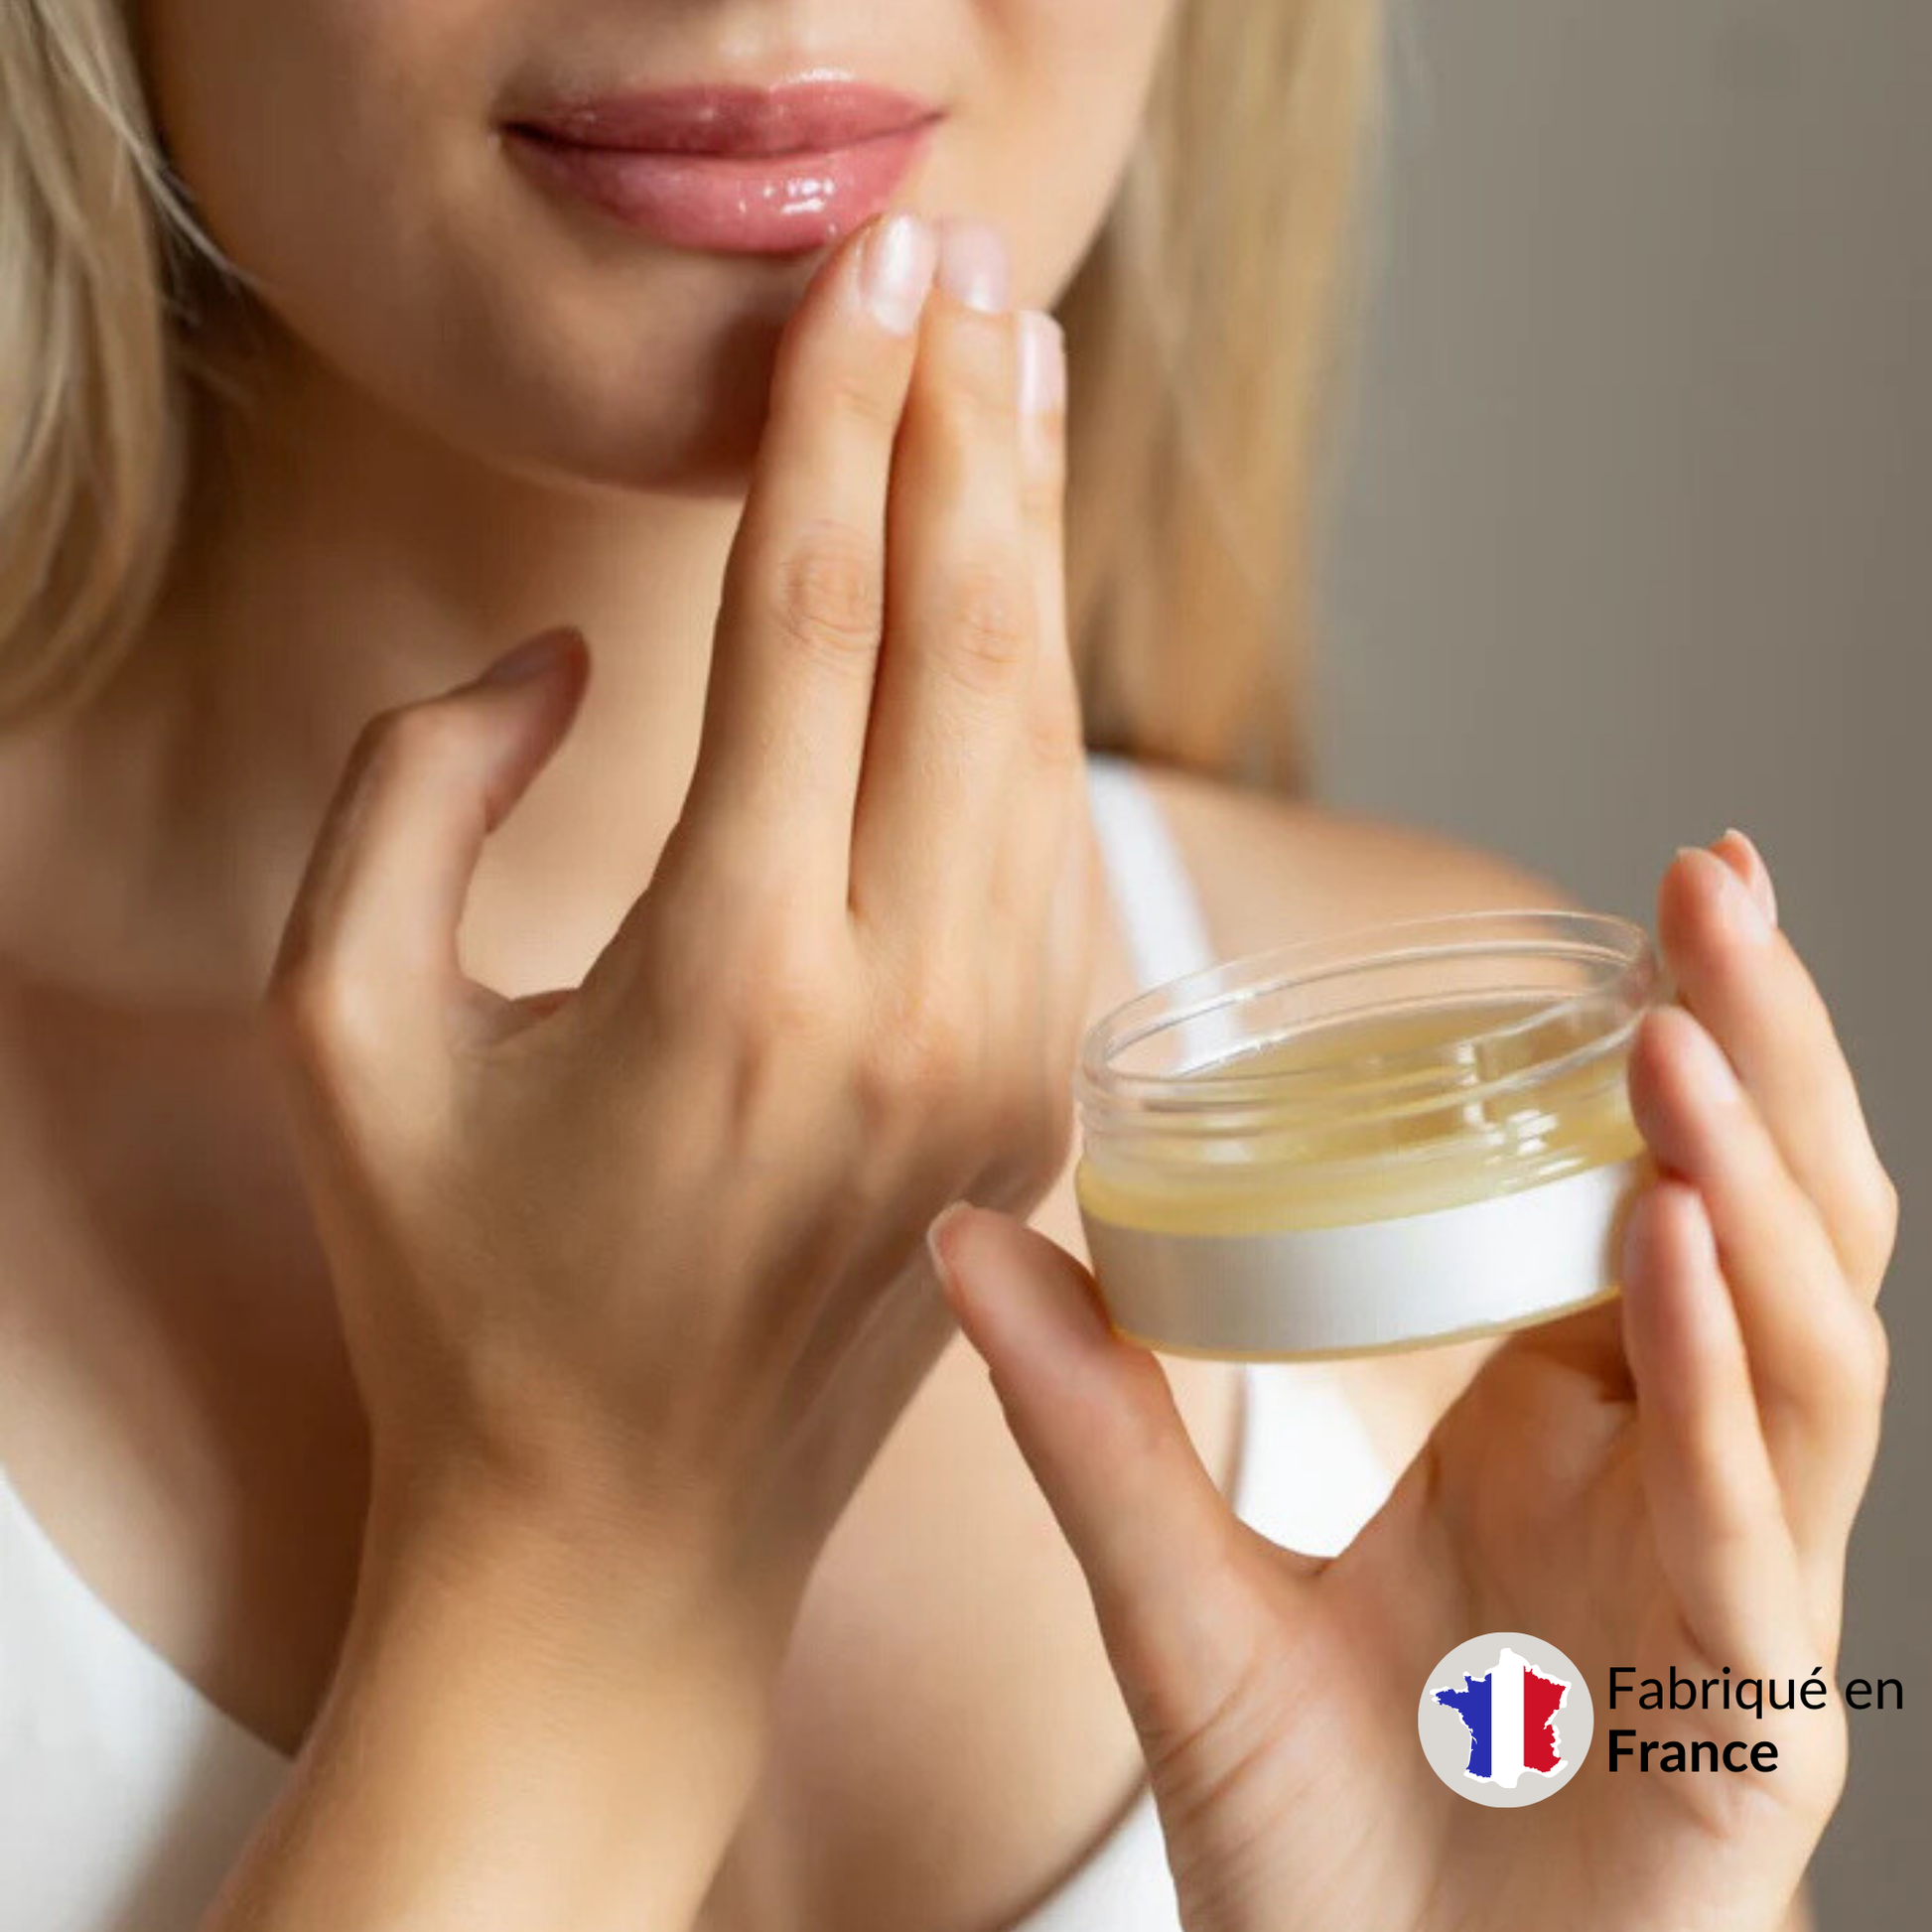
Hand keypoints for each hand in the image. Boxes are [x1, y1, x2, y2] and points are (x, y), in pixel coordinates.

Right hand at [228, 212, 1094, 1927]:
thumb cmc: (462, 1298)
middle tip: (968, 271)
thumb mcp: (345, 1035)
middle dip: (969, 436)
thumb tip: (564, 663)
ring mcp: (1000, 1061)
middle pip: (969, 648)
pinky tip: (1019, 592)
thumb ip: (411, 794)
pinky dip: (1038, 692)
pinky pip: (1050, 841)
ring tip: (1018, 385)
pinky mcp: (1032, 1094)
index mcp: (736, 984)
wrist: (625, 1539)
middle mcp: (908, 1012)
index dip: (842, 421)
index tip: (867, 274)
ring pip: (1041, 735)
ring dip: (1027, 544)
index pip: (812, 625)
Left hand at [933, 830, 1895, 1931]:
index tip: (1649, 894)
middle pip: (1766, 1230)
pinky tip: (1657, 1239)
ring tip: (1680, 1031)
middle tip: (1713, 880)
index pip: (1654, 1193)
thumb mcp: (1175, 1592)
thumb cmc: (1301, 1842)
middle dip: (1760, 1055)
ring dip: (1749, 1182)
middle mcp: (1675, 1485)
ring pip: (1797, 1352)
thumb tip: (960, 1235)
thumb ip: (1085, 1416)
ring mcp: (1730, 1603)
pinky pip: (1749, 1535)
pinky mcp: (1744, 1736)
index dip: (1672, 1046)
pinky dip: (1710, 1382)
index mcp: (1570, 1424)